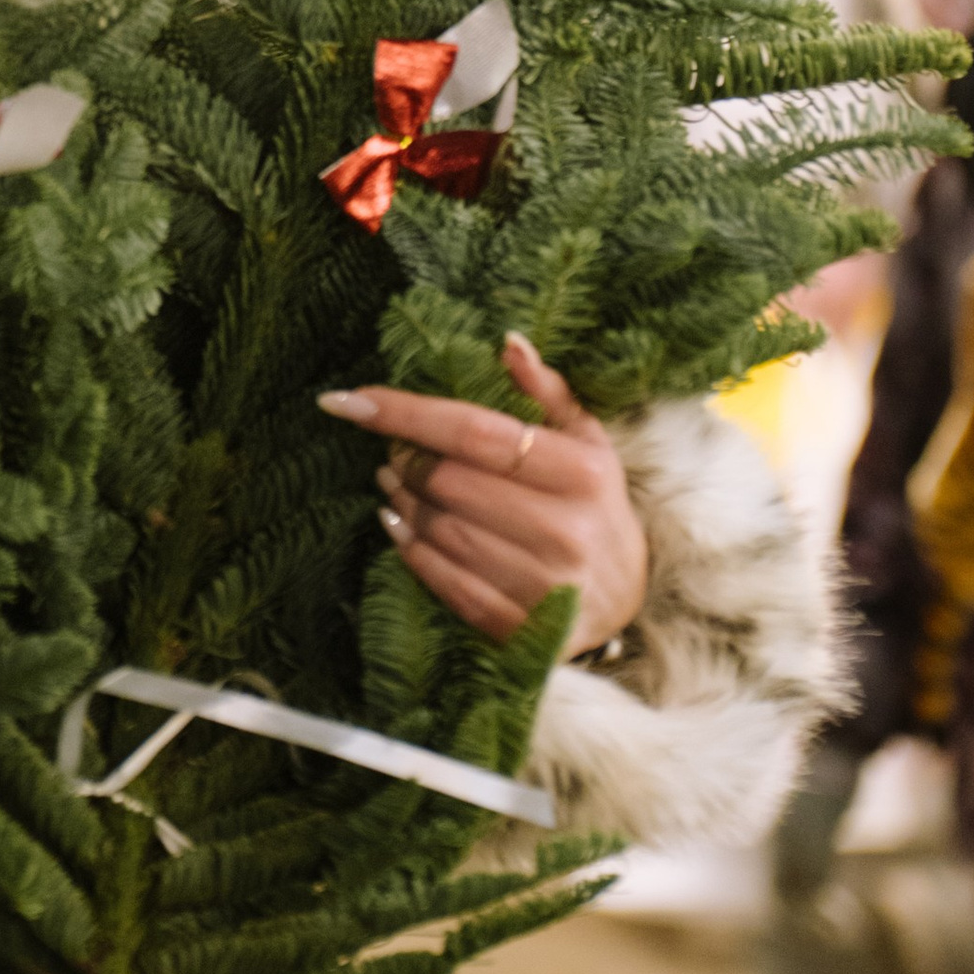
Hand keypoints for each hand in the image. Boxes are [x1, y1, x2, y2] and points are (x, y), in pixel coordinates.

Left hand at [317, 335, 648, 653]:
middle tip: (392, 450)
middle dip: (405, 459)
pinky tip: (398, 526)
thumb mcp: (587, 442)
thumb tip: (508, 343)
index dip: (404, 413)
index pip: (473, 432)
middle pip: (448, 482)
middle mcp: (565, 530)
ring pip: (440, 530)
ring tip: (392, 482)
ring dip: (402, 502)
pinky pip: (445, 582)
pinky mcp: (522, 630)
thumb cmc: (594, 505)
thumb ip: (547, 391)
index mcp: (581, 474)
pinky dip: (411, 550)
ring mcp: (544, 585)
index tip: (347, 399)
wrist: (627, 602)